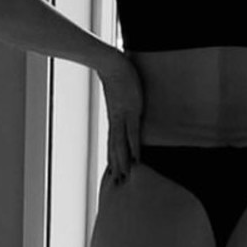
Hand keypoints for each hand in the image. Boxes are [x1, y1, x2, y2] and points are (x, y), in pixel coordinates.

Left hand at [98, 52, 142, 181]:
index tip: (113, 170)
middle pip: (115, 147)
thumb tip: (124, 89)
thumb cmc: (116, 71)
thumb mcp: (119, 87)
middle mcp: (117, 120)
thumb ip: (122, 92)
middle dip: (116, 165)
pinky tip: (136, 159)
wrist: (110, 63)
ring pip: (122, 145)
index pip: (113, 141)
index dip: (113, 156)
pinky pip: (133, 134)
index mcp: (115, 116)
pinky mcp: (131, 111)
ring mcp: (123, 117)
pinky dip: (134, 148)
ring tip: (125, 177)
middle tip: (117, 183)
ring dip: (123, 162)